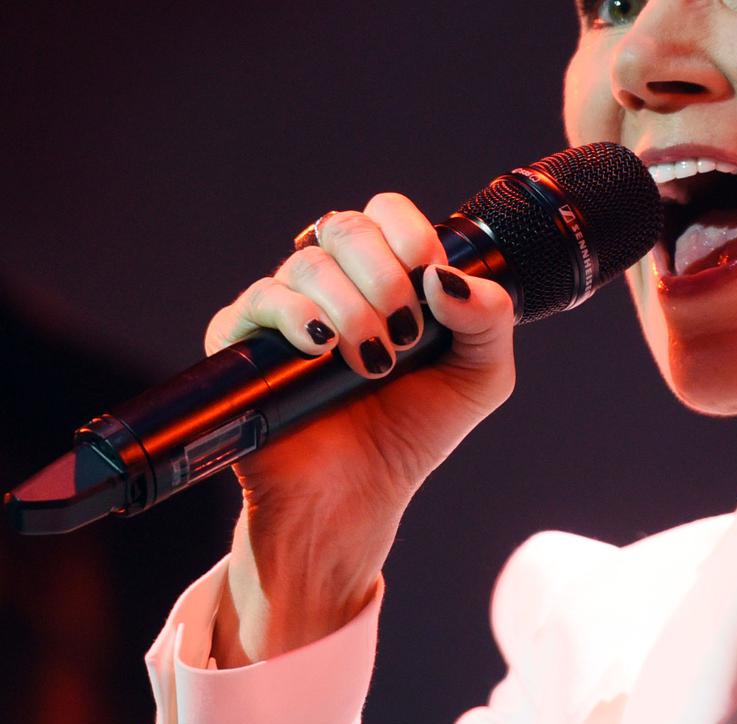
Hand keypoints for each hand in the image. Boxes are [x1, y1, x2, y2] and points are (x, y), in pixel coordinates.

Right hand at [205, 194, 515, 665]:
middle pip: (346, 228)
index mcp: (384, 277)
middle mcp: (332, 283)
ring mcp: (286, 309)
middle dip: (385, 276)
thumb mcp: (479, 377)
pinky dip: (296, 316)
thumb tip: (447, 278)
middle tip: (406, 334)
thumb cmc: (413, 430)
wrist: (359, 493)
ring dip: (352, 309)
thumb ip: (489, 320)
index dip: (411, 236)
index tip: (432, 283)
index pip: (386, 214)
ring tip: (372, 363)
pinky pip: (258, 300)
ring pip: (307, 263)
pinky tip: (321, 349)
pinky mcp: (244, 342)